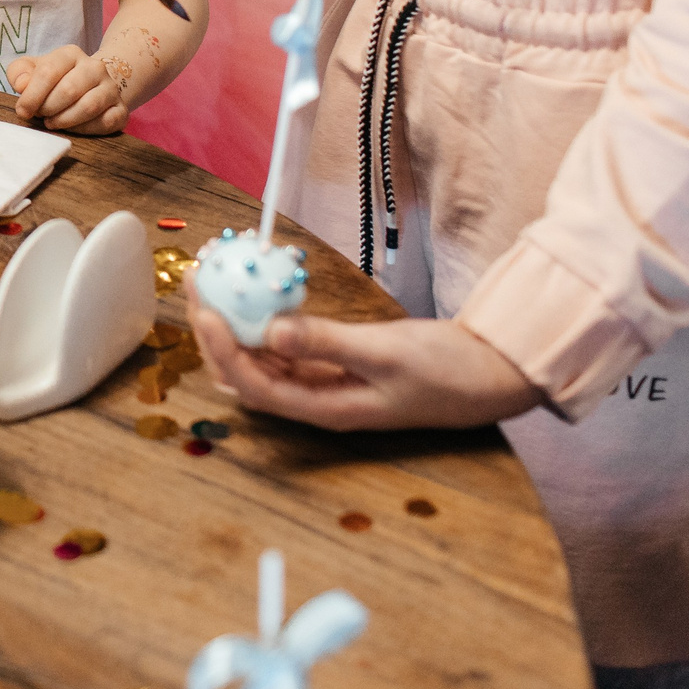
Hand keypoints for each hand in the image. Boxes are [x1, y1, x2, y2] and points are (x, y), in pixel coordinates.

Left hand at [5, 44, 127, 134]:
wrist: (91, 86)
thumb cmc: (55, 80)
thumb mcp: (32, 70)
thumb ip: (19, 72)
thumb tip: (21, 85)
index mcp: (70, 54)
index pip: (48, 72)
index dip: (32, 95)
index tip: (23, 111)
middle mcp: (95, 67)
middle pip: (68, 90)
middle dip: (48, 108)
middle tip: (40, 117)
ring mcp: (111, 88)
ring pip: (88, 107)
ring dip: (65, 120)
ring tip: (52, 123)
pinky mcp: (121, 110)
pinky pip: (104, 122)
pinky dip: (84, 130)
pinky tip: (72, 129)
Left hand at [187, 284, 546, 430]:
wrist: (490, 374)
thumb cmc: (446, 370)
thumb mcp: (387, 353)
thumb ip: (328, 344)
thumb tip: (270, 332)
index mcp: (325, 409)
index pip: (254, 386)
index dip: (222, 349)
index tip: (206, 308)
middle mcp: (315, 400)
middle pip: (245, 372)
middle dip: (214, 331)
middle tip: (198, 280)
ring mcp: (323, 382)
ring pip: (260, 356)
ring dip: (233, 321)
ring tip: (214, 279)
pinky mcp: (333, 364)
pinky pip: (284, 344)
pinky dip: (263, 318)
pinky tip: (255, 290)